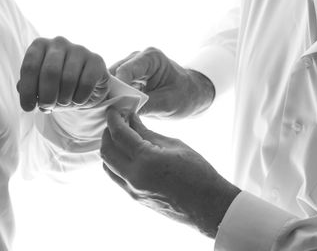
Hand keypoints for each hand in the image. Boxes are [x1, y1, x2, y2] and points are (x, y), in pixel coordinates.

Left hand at [17, 36, 109, 112]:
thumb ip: (26, 86)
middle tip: (47, 108)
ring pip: (68, 79)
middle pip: (50, 72)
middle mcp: (59, 43)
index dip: (27, 90)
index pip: (30, 66)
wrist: (85, 86)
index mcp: (40, 45)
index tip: (28, 108)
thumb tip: (21, 88)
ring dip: (64, 98)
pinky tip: (77, 100)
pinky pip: (86, 83)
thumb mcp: (38, 86)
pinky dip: (79, 98)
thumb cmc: (56, 85)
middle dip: (47, 96)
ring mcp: (79, 49)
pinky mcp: (96, 60)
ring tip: (63, 102)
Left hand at [100, 109, 239, 237]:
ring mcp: (133, 191)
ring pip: (107, 166)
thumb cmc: (198, 173)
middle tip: (117, 120)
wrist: (209, 206)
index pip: (119, 135)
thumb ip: (148, 133)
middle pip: (106, 151)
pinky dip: (115, 161)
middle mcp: (134, 178)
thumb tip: (132, 120)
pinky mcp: (136, 198)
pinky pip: (116, 177)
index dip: (114, 119)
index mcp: (146, 161)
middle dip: (107, 132)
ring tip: (121, 135)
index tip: (114, 109)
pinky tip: (127, 152)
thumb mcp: (174, 145)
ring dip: (109, 148)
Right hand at [110, 48, 214, 117]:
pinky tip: (115, 111)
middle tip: (110, 113)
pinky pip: (115, 87)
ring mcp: (132, 66)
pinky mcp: (128, 77)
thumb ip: (144, 105)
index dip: (116, 90)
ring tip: (112, 114)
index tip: (114, 108)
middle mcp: (137, 58)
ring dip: (111, 96)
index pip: (124, 71)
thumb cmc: (185, 96)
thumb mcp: (167, 103)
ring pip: (111, 81)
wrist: (192, 95)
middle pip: (114, 75)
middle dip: (111, 93)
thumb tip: (119, 111)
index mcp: (150, 57)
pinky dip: (114, 98)